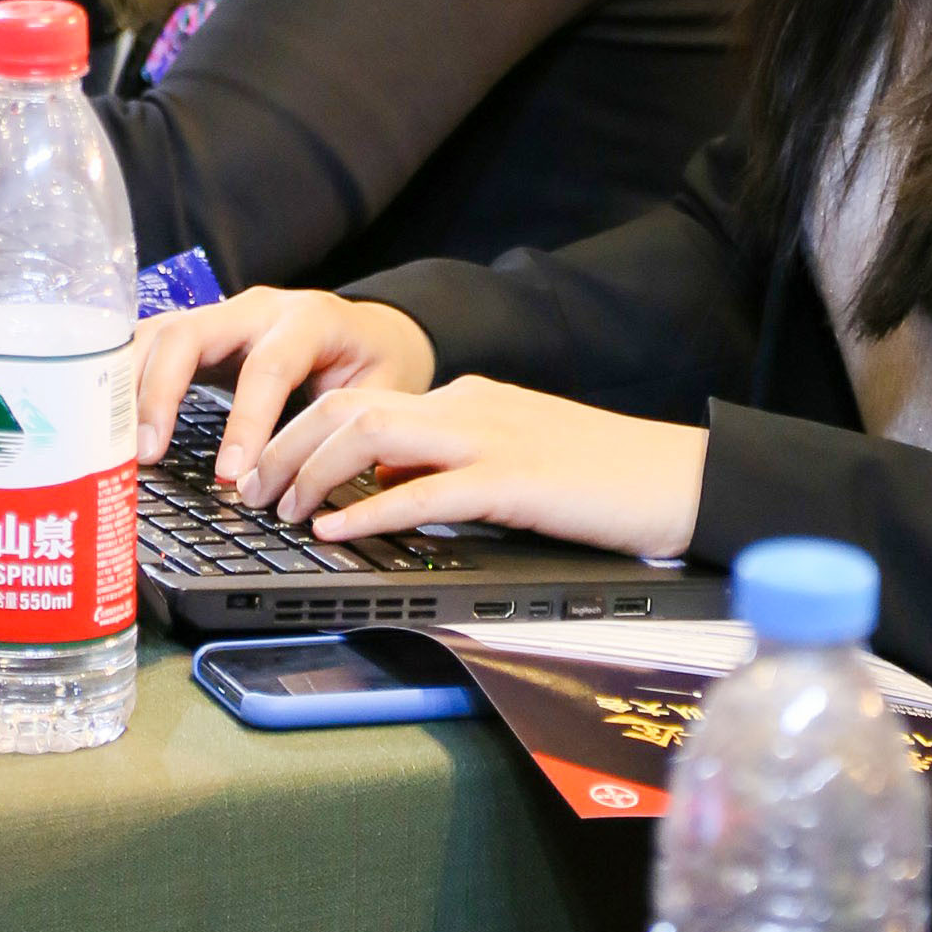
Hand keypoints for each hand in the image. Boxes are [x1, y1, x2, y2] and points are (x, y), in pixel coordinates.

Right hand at [134, 284, 436, 479]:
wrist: (374, 328)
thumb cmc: (376, 364)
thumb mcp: (383, 391)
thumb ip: (350, 428)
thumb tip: (315, 485)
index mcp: (308, 320)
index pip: (267, 367)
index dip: (246, 422)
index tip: (232, 477)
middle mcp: (256, 308)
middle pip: (190, 334)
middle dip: (161, 393)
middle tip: (146, 454)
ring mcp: (221, 313)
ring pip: (159, 333)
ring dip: (129, 386)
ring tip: (113, 442)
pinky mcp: (199, 330)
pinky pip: (150, 344)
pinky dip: (124, 378)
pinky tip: (107, 420)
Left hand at [242, 373, 707, 559]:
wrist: (678, 478)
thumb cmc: (602, 478)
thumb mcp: (512, 458)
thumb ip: (450, 466)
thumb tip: (389, 491)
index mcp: (465, 397)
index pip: (359, 400)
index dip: (299, 433)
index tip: (267, 472)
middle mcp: (466, 405)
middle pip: (347, 408)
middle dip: (286, 448)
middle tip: (253, 495)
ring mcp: (488, 438)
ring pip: (370, 435)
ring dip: (312, 473)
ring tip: (281, 512)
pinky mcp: (512, 480)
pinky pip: (423, 492)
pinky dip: (369, 513)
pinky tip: (336, 534)